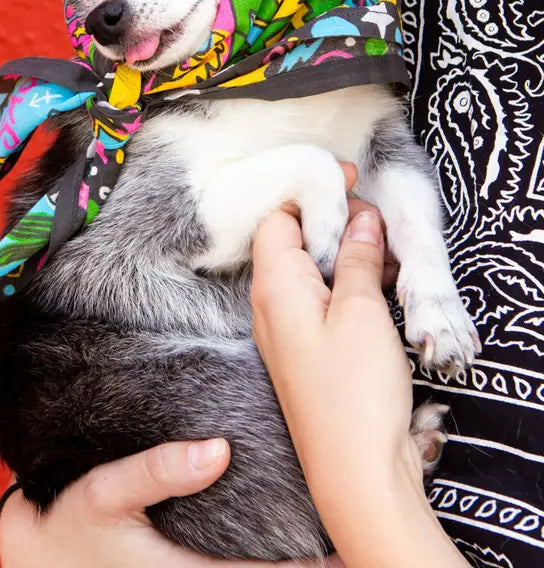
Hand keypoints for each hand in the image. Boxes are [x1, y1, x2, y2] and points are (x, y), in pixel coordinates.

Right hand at [0, 439, 343, 567]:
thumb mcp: (104, 494)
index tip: (347, 541)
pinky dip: (258, 550)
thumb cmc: (68, 527)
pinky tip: (270, 522)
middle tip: (348, 531)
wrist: (37, 552)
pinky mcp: (181, 565)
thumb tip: (219, 449)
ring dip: (284, 553)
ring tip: (324, 527)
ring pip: (252, 567)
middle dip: (308, 557)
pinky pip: (230, 561)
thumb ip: (157, 470)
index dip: (311, 561)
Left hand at [251, 205, 467, 567]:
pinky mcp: (302, 349)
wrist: (353, 470)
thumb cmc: (352, 391)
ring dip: (339, 253)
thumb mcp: (362, 311)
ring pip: (306, 270)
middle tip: (373, 217)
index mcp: (273, 285)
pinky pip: (315, 299)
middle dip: (330, 221)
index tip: (347, 179)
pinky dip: (340, 283)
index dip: (310, 191)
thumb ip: (356, 259)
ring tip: (381, 249)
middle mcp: (268, 303)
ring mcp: (283, 328)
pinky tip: (372, 285)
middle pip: (289, 241)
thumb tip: (360, 220)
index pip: (276, 216)